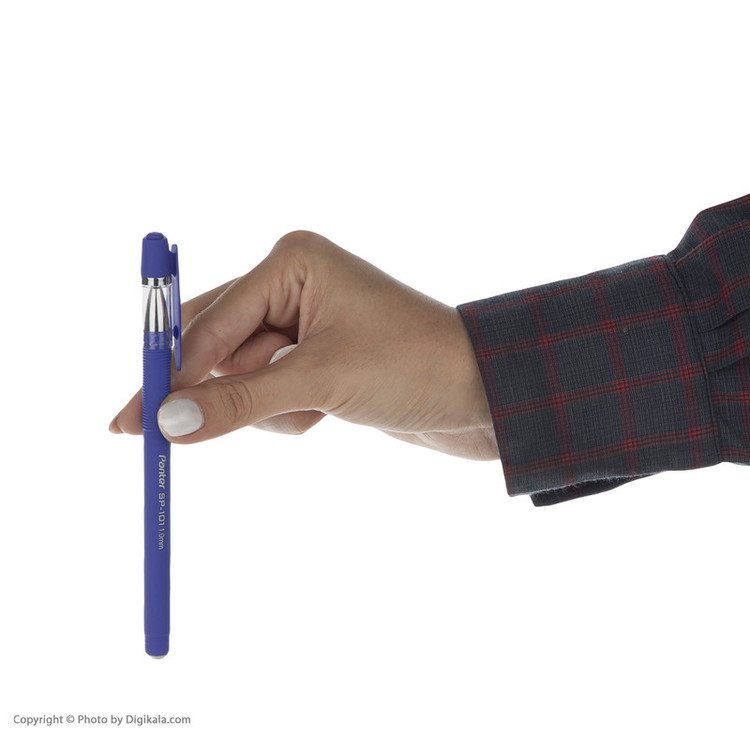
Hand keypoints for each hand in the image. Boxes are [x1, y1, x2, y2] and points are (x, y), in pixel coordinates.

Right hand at [110, 231, 497, 460]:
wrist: (482, 396)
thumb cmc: (414, 366)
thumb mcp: (320, 382)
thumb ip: (238, 401)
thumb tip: (168, 422)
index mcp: (291, 263)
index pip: (210, 323)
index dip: (169, 373)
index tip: (133, 419)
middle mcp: (293, 285)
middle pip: (216, 344)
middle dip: (204, 390)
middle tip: (144, 433)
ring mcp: (304, 325)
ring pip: (242, 377)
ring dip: (266, 407)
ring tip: (314, 411)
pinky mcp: (316, 361)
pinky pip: (271, 394)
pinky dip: (288, 415)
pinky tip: (327, 416)